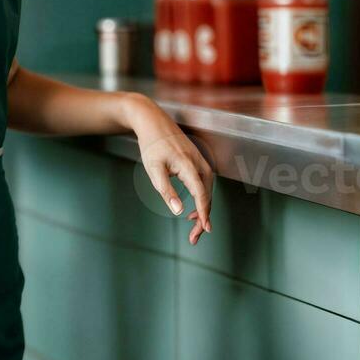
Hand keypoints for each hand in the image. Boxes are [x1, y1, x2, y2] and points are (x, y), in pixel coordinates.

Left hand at [125, 94, 213, 243]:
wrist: (153, 121)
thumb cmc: (152, 144)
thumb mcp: (154, 169)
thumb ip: (166, 191)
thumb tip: (178, 211)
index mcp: (188, 165)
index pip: (201, 193)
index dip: (204, 213)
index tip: (205, 230)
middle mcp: (199, 163)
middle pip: (207, 195)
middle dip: (203, 217)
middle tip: (194, 238)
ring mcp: (200, 161)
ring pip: (207, 191)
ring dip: (202, 210)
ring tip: (193, 228)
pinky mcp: (197, 162)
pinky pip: (203, 185)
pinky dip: (200, 199)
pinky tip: (191, 210)